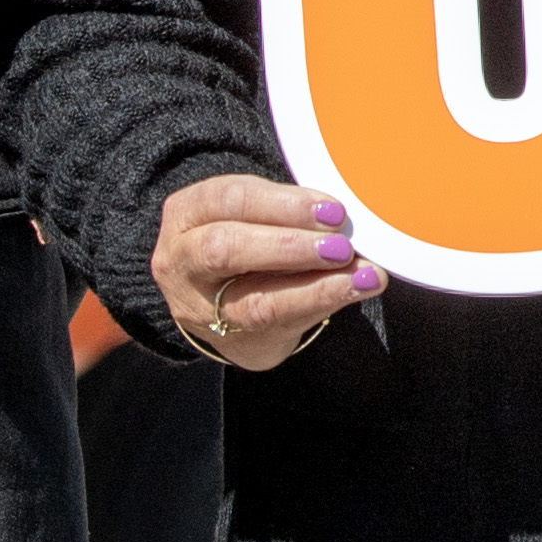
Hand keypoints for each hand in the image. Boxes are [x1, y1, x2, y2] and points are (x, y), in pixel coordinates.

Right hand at [155, 172, 377, 371]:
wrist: (216, 297)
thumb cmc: (244, 235)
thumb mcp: (251, 211)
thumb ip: (287, 209)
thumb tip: (344, 212)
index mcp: (186, 212)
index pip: (228, 200)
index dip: (282, 203)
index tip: (332, 209)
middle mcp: (181, 260)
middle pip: (226, 249)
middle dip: (290, 246)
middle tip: (341, 245)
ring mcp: (199, 308)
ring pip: (253, 302)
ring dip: (316, 287)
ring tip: (360, 275)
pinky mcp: (231, 340)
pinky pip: (278, 326)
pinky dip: (323, 304)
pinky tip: (355, 290)